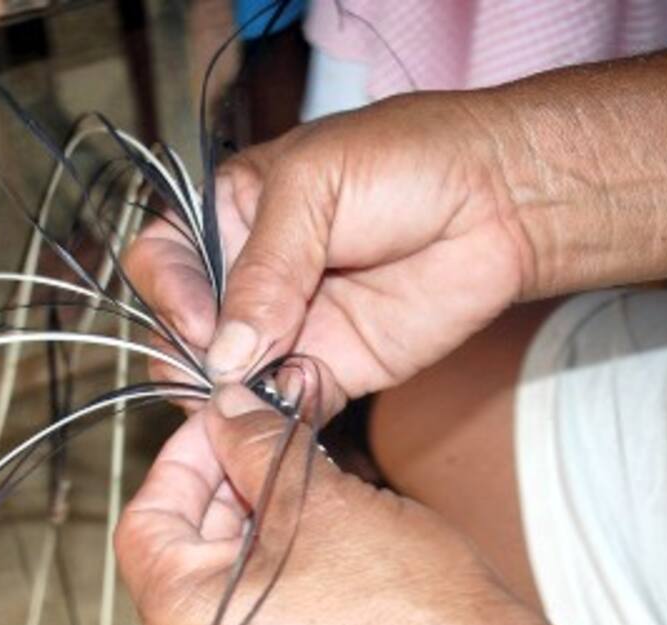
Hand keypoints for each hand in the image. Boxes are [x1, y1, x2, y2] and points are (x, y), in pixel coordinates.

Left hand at [114, 384, 524, 624]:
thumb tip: (231, 409)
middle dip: (228, 486)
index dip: (186, 456)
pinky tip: (324, 536)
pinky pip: (255, 624)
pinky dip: (277, 573)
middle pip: (184, 554)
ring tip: (308, 483)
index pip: (146, 520)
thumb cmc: (407, 612)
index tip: (224, 421)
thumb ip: (256, 442)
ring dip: (257, 526)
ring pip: (224, 587)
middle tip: (271, 440)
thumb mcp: (318, 498)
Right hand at [125, 94, 533, 414]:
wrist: (502, 201)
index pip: (164, 259)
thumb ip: (266, 269)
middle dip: (190, 354)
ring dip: (226, 396)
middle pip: (185, 328)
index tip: (198, 321)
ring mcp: (289, 327)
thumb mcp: (317, 187)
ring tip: (244, 404)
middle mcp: (251, 275)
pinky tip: (276, 422)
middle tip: (218, 374)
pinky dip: (273, 420)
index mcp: (231, 214)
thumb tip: (225, 352)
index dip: (168, 292)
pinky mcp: (331, 369)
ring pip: (228, 376)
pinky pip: (284, 405)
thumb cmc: (409, 161)